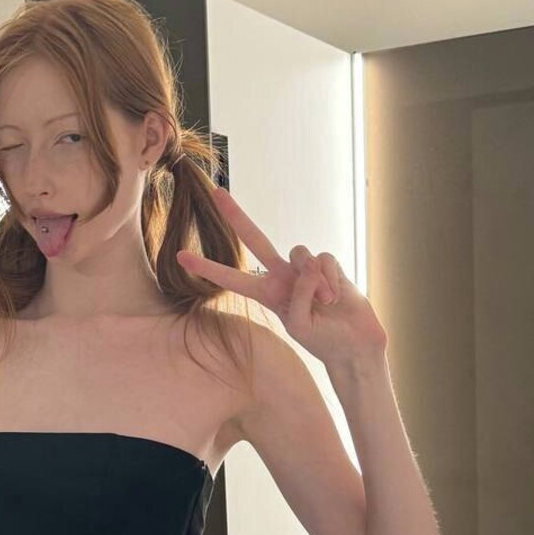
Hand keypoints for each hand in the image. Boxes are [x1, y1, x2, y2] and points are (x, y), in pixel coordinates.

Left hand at [176, 185, 387, 368]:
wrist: (353, 342)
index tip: (180, 256)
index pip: (232, 278)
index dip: (207, 268)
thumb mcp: (300, 324)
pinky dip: (330, 280)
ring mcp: (303, 267)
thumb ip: (298, 294)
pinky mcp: (326, 263)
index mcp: (267, 294)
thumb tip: (306, 264)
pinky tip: (336, 297)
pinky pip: (323, 260)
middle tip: (215, 192)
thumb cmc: (322, 338)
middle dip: (236, 216)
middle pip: (255, 239)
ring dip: (314, 283)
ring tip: (325, 304)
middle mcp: (281, 275)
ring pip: (299, 254)